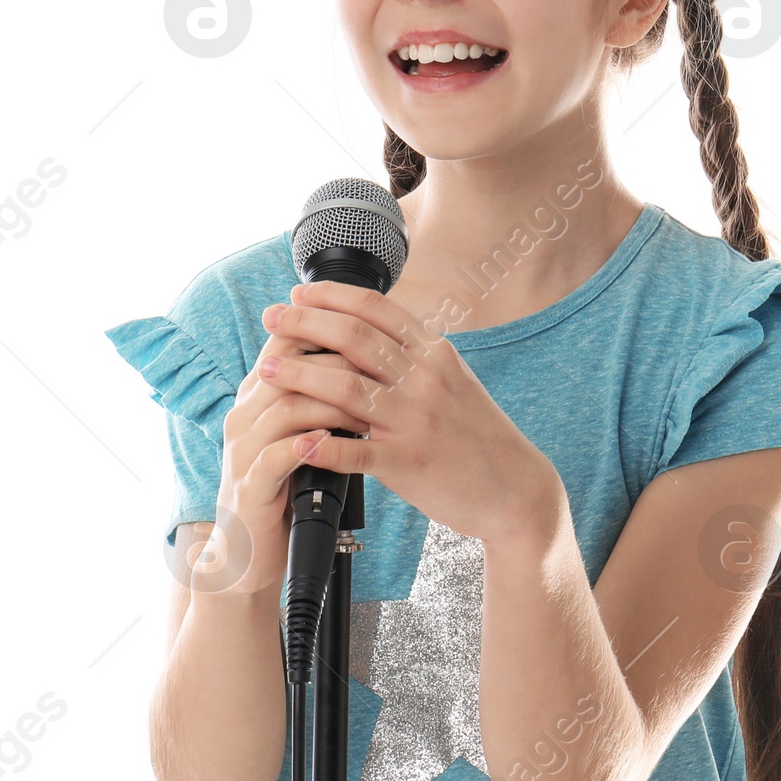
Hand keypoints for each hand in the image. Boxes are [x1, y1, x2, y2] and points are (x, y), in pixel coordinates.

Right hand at [207, 322, 376, 596]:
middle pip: (288, 366)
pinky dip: (305, 447)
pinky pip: (273, 458)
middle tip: (380, 370)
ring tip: (368, 411)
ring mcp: (243, 449)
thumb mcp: (299, 434)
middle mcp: (245, 414)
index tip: (371, 333)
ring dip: (331, 405)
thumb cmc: (285, 488)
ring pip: (285, 408)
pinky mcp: (249, 486)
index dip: (325, 329)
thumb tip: (365, 362)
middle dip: (338, 363)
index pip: (286, 342)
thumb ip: (318, 398)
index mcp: (257, 395)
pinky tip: (330, 443)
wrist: (248, 551)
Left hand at [257, 280, 564, 545]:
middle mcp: (425, 378)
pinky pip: (357, 452)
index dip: (333, 297)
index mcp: (434, 353)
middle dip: (305, 324)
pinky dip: (323, 447)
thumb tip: (369, 329)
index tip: (299, 293)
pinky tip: (295, 443)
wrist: (515, 487)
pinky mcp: (409, 461)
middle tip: (271, 318)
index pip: (377, 310)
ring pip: (346, 388)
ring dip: (299, 375)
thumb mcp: (452, 380)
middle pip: (354, 338)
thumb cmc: (476, 434)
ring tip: (266, 369)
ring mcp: (416, 420)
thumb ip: (413, 355)